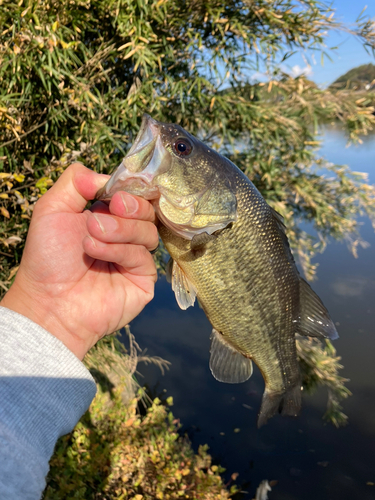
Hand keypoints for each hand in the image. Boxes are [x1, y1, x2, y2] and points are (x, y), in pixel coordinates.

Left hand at [0, 163, 157, 359]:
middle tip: (108, 210)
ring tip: (90, 239)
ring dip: (118, 230)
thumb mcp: (52, 208)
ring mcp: (135, 257)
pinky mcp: (144, 278)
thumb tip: (104, 177)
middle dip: (130, 207)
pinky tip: (96, 253)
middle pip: (148, 210)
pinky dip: (119, 250)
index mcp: (107, 216)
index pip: (134, 195)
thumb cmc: (47, 257)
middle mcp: (125, 235)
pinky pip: (144, 255)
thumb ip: (75, 181)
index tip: (115, 192)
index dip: (131, 190)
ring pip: (149, 231)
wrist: (48, 301)